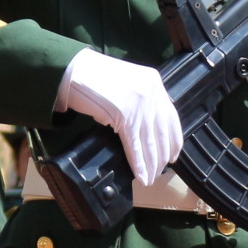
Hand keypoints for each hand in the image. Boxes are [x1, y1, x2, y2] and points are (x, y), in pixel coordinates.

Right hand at [58, 46, 180, 179]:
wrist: (73, 70)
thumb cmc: (94, 77)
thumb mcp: (126, 85)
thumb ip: (140, 102)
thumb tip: (144, 129)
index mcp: (153, 82)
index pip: (171, 116)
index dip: (174, 139)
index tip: (174, 154)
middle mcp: (151, 92)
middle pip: (162, 132)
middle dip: (162, 155)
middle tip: (160, 170)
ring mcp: (139, 104)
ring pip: (150, 142)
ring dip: (151, 164)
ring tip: (151, 177)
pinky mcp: (125, 115)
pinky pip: (135, 145)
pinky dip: (138, 163)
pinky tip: (141, 175)